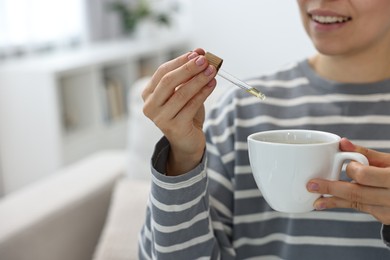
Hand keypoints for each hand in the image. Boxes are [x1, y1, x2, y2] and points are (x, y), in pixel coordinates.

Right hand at [142, 48, 216, 175]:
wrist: (187, 141)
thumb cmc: (185, 113)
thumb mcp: (184, 92)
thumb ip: (188, 75)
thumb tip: (199, 53)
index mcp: (149, 94)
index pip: (162, 71)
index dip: (180, 61)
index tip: (197, 53)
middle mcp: (150, 106)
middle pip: (169, 81)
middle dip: (188, 68)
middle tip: (205, 60)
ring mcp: (160, 118)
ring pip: (181, 93)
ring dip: (199, 80)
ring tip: (212, 71)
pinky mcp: (174, 127)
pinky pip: (191, 106)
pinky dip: (203, 93)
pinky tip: (212, 84)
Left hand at [307, 138, 389, 223]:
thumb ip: (365, 153)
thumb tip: (341, 142)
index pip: (366, 176)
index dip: (353, 170)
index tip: (348, 165)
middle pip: (357, 193)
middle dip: (331, 189)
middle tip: (311, 185)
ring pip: (357, 204)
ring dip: (334, 202)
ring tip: (316, 201)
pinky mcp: (386, 218)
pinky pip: (363, 208)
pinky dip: (346, 204)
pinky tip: (330, 202)